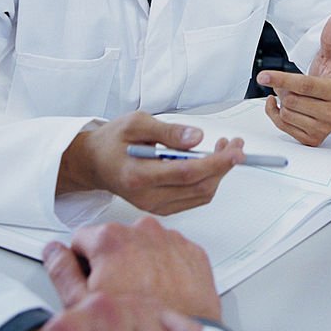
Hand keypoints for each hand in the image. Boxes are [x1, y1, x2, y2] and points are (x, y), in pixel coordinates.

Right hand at [43, 215, 221, 321]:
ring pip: (145, 244)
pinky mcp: (194, 252)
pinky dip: (167, 267)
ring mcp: (171, 239)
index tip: (89, 282)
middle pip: (115, 240)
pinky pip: (173, 252)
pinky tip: (162, 293)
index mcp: (111, 239)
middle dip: (112, 262)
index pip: (82, 239)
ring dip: (140, 262)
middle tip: (115, 296)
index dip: (81, 264)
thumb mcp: (80, 306)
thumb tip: (53, 252)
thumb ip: (62, 271)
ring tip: (140, 297)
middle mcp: (143, 230)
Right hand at [57, 111, 243, 215]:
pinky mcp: (161, 207)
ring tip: (225, 149)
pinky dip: (208, 181)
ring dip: (219, 173)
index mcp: (138, 175)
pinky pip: (194, 198)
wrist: (95, 162)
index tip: (234, 151)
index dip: (216, 162)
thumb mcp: (136, 123)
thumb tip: (196, 137)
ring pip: (200, 195)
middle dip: (223, 166)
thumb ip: (167, 131)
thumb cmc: (113, 141)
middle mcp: (147, 197)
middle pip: (198, 187)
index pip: (186, 173)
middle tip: (235, 145)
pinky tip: (211, 162)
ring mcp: (154, 205)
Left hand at [257, 14, 330, 145]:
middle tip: (291, 83)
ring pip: (286, 113)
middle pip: (291, 100)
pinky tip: (281, 104)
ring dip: (283, 101)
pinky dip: (276, 113)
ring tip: (294, 94)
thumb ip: (330, 38)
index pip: (304, 85)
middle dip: (285, 89)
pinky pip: (282, 126)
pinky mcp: (312, 139)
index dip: (281, 79)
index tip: (262, 76)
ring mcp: (322, 128)